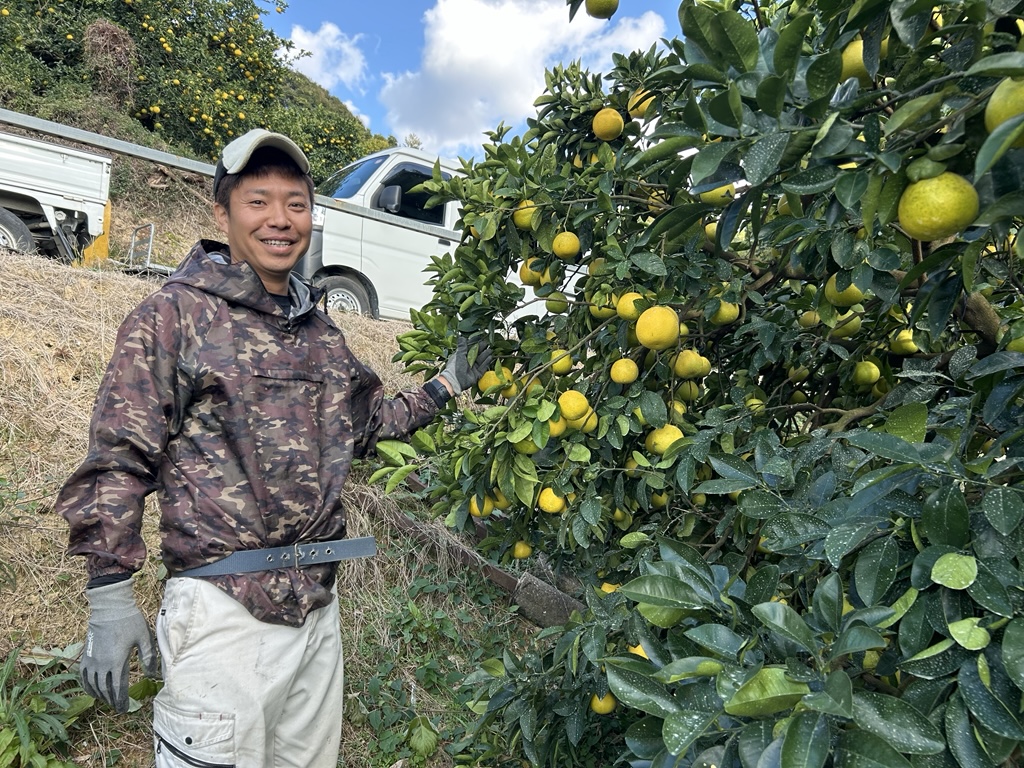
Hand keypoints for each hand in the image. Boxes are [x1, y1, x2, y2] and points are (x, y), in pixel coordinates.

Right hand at [81, 580, 157, 712]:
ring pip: (93, 685)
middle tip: (118, 708)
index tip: (124, 709)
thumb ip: (148, 657)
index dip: (120, 700)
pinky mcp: (85, 655)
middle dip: (111, 700)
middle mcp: (100, 664)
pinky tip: (93, 690)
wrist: (110, 608)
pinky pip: (83, 676)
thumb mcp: (144, 638)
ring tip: (108, 700)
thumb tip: (152, 675)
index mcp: (115, 662)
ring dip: (100, 695)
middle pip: (104, 689)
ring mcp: (90, 660)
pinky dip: (87, 686)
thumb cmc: (129, 621)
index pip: (117, 688)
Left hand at [439, 336, 493, 394]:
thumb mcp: (459, 355)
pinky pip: (483, 367)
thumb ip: (462, 346)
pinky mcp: (477, 374)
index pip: (470, 348)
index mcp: (463, 356)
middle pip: (477, 353)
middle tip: (488, 343)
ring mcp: (473, 368)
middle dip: (482, 348)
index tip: (481, 338)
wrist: (455, 381)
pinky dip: (487, 363)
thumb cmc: (455, 367)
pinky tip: (490, 357)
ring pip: (481, 360)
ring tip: (490, 350)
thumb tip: (462, 337)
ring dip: (486, 354)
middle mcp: (469, 361)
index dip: (475, 343)